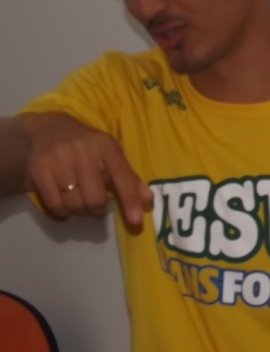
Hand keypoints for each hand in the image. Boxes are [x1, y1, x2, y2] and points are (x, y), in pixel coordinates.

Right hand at [18, 112, 151, 227]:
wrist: (46, 130)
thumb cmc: (86, 147)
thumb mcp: (110, 155)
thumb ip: (129, 178)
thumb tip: (148, 199)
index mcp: (106, 146)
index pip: (122, 177)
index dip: (129, 200)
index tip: (136, 221)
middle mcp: (83, 151)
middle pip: (95, 199)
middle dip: (98, 210)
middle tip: (97, 207)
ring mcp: (59, 159)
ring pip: (74, 204)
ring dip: (80, 211)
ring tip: (80, 201)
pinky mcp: (39, 169)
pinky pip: (55, 205)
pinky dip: (62, 212)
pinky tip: (65, 205)